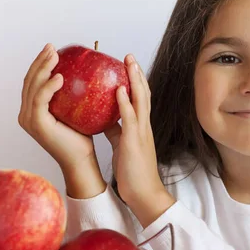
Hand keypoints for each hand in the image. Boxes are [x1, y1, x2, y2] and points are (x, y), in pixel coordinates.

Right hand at [18, 43, 96, 170]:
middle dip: (39, 61)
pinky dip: (48, 87)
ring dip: (43, 68)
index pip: (33, 81)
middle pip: (29, 80)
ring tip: (54, 55)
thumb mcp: (77, 110)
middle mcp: (26, 114)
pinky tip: (59, 76)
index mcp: (33, 110)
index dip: (40, 63)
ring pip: (32, 87)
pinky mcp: (36, 124)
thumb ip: (73, 93)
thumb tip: (85, 70)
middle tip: (52, 47)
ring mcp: (29, 119)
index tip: (53, 48)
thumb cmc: (82, 136)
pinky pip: (41, 100)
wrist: (82, 159)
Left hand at [104, 54, 174, 225]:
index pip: (139, 99)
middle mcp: (143, 125)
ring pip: (140, 100)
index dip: (134, 81)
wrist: (145, 193)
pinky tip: (120, 89)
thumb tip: (105, 120)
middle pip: (143, 93)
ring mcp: (141, 132)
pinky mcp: (135, 141)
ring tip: (128, 62)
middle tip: (129, 56)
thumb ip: (116, 132)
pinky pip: (130, 118)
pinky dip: (126, 102)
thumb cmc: (133, 173)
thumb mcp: (122, 147)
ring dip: (135, 80)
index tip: (127, 66)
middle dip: (136, 74)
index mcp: (140, 127)